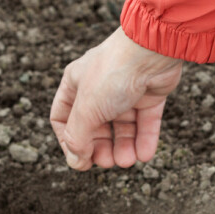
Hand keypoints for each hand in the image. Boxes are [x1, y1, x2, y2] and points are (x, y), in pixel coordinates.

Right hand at [51, 28, 183, 170]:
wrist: (152, 51)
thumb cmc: (113, 73)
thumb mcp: (87, 109)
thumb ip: (78, 138)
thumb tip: (76, 161)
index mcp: (75, 85)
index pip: (63, 119)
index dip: (69, 142)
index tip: (79, 159)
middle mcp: (99, 88)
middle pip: (95, 128)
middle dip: (100, 148)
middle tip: (107, 162)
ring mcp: (125, 91)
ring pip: (122, 128)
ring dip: (124, 148)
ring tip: (128, 161)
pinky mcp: (149, 95)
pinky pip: (144, 123)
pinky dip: (144, 140)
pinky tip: (145, 155)